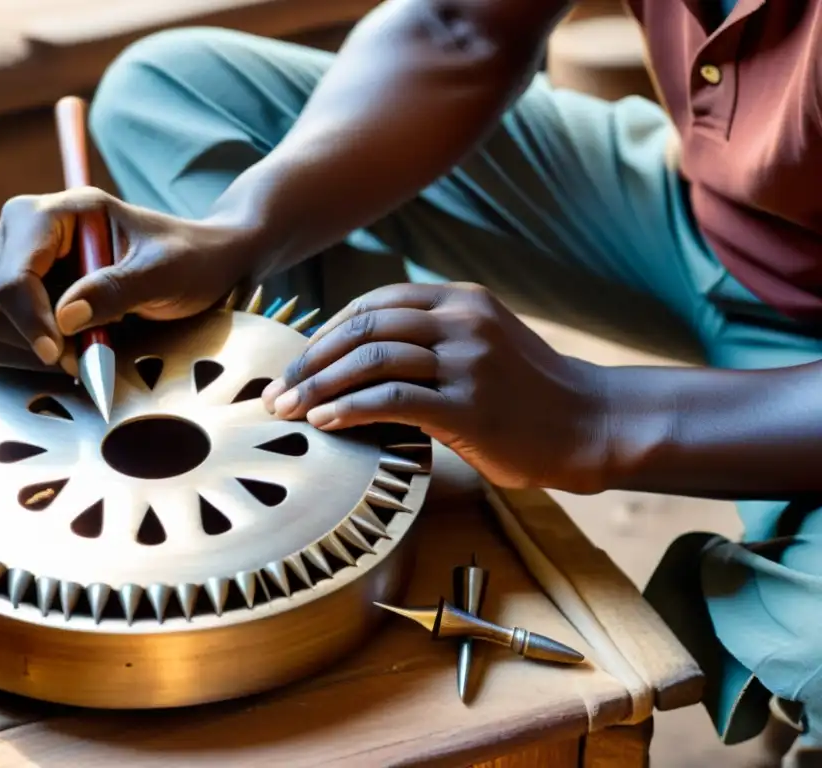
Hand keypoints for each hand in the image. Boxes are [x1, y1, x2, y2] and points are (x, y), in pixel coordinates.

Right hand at [0, 187, 255, 371]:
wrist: (196, 261)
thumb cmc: (186, 258)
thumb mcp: (165, 272)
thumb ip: (118, 290)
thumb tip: (64, 318)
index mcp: (56, 212)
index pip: (14, 272)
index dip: (30, 320)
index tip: (61, 355)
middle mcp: (20, 229)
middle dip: (29, 339)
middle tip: (83, 357)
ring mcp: (6, 260)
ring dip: (22, 352)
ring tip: (78, 353)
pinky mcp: (6, 291)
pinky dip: (15, 355)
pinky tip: (59, 354)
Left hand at [261, 283, 608, 491]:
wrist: (588, 423)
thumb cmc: (526, 392)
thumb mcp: (482, 342)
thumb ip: (429, 337)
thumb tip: (355, 358)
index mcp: (460, 300)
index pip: (373, 303)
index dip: (326, 332)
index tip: (297, 363)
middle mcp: (462, 320)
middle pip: (363, 327)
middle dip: (311, 360)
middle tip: (278, 390)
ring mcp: (468, 360)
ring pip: (372, 359)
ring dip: (319, 386)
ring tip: (288, 410)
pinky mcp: (470, 406)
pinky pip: (394, 399)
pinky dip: (350, 408)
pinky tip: (325, 421)